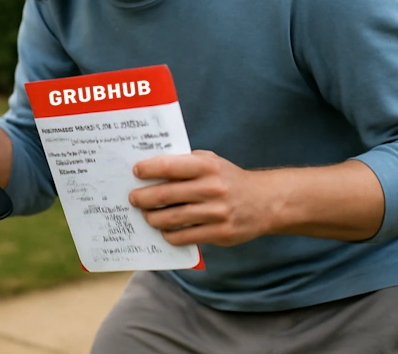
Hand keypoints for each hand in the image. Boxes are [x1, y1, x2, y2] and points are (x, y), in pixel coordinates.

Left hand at [129, 151, 274, 247]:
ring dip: (152, 218)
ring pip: (172, 218)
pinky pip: (185, 237)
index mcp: (207, 166)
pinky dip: (169, 234)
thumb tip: (151, 167)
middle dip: (143, 197)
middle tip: (132, 198)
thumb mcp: (212, 161)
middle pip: (166, 194)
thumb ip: (186, 162)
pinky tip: (165, 230)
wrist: (265, 202)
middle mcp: (212, 188)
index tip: (135, 172)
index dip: (148, 169)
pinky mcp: (220, 233)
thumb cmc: (229, 179)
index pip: (169, 166)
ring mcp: (217, 212)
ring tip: (146, 215)